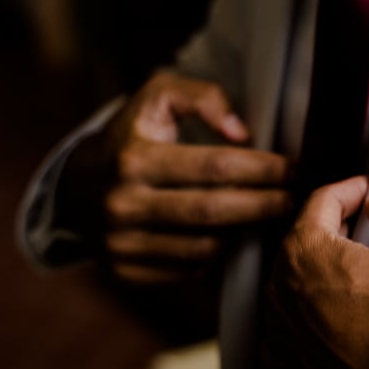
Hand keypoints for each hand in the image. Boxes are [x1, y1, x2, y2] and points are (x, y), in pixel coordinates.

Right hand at [58, 70, 290, 283]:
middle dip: (264, 205)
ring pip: (205, 247)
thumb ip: (203, 97)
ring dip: (243, 232)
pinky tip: (229, 236)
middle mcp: (123, 205)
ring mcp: (122, 244)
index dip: (262, 169)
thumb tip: (241, 133)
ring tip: (265, 214)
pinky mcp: (126, 272)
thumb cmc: (133, 135)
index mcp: (134, 159)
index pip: (215, 167)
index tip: (293, 168)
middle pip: (214, 212)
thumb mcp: (158, 96)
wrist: (74, 186)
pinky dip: (215, 257)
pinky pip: (188, 271)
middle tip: (294, 198)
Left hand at [265, 177, 368, 368]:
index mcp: (303, 252)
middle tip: (366, 231)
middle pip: (304, 244)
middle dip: (335, 232)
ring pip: (297, 288)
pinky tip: (343, 322)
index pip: (321, 202)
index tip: (366, 191)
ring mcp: (278, 333)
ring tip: (361, 280)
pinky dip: (314, 320)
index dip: (349, 190)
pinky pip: (295, 331)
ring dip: (324, 277)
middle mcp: (279, 290)